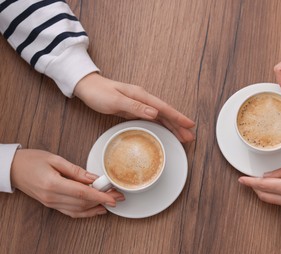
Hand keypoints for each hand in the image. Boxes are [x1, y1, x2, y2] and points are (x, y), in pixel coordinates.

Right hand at [10, 149, 124, 217]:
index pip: (82, 192)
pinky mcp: (51, 204)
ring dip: (96, 207)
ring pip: (78, 209)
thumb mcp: (55, 159)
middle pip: (83, 202)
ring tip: (111, 202)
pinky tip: (96, 209)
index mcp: (53, 184)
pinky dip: (85, 212)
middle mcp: (52, 197)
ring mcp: (51, 203)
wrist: (12, 169)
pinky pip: (71, 212)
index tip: (113, 198)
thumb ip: (76, 170)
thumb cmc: (31, 160)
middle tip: (118, 195)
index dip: (100, 196)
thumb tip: (93, 177)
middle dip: (103, 200)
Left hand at [74, 73, 194, 141]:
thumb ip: (135, 107)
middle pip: (166, 114)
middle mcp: (143, 100)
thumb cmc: (99, 93)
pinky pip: (152, 119)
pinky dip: (161, 126)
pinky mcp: (134, 110)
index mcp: (141, 96)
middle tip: (190, 136)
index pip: (164, 108)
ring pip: (161, 117)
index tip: (189, 125)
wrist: (87, 87)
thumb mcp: (116, 100)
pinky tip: (166, 131)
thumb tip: (155, 113)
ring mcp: (139, 105)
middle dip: (179, 125)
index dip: (178, 117)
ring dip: (172, 127)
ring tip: (182, 137)